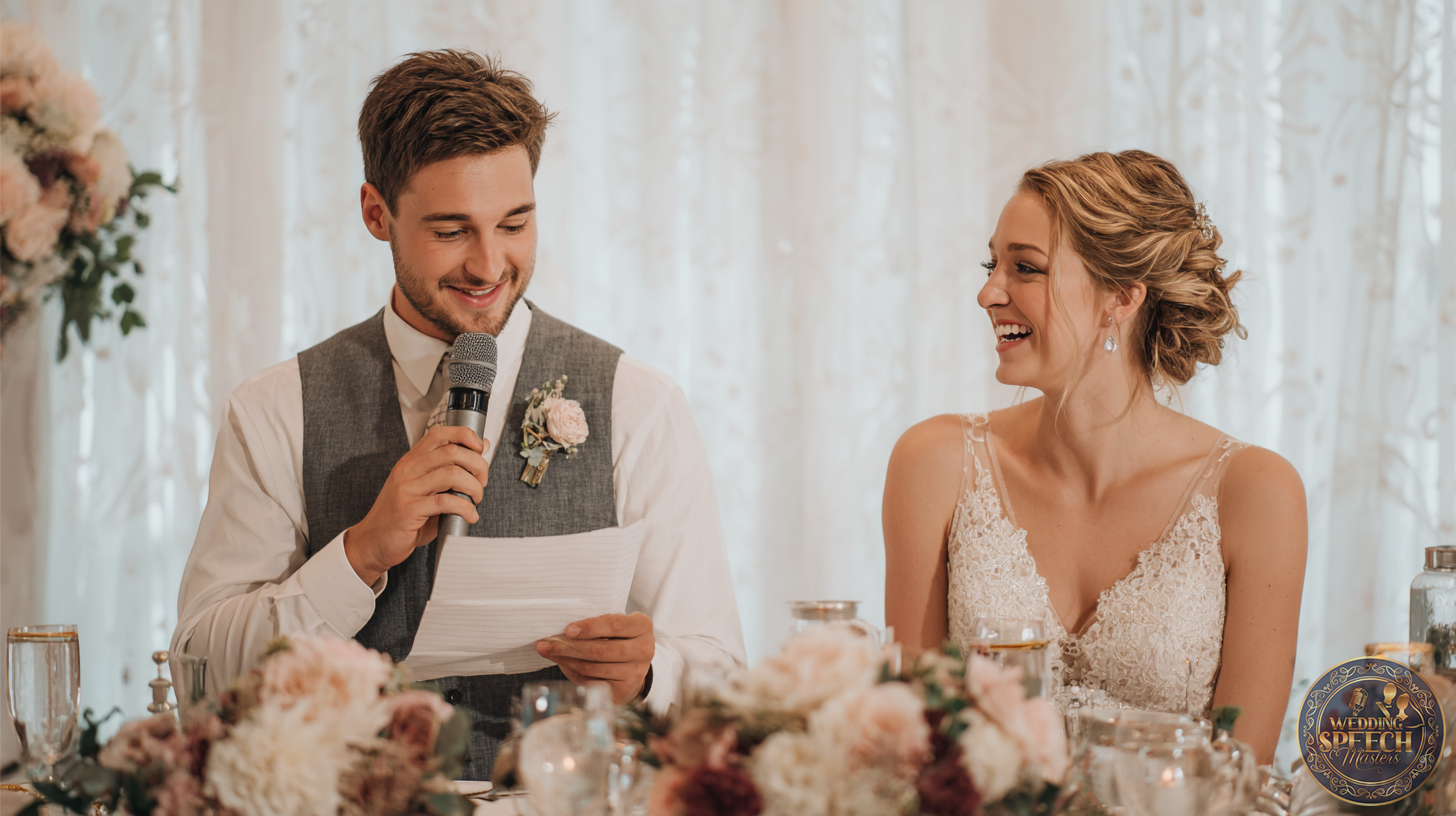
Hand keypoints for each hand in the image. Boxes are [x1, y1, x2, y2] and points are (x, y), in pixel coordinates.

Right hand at [343, 425, 488, 585]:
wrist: (372, 542)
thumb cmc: (402, 518)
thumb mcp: (424, 490)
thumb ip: (449, 472)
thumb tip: (480, 449)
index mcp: (410, 462)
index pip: (438, 434)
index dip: (464, 435)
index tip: (479, 448)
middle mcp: (407, 470)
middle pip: (452, 452)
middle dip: (477, 466)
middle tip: (481, 482)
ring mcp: (406, 489)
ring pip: (452, 474)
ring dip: (474, 487)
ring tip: (476, 499)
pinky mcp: (408, 510)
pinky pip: (446, 502)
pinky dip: (465, 508)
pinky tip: (469, 515)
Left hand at [535, 613, 654, 703]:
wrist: (632, 667)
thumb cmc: (617, 639)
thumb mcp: (613, 628)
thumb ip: (594, 627)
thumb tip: (558, 634)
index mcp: (642, 626)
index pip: (614, 624)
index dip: (589, 627)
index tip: (568, 630)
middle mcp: (644, 649)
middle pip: (601, 648)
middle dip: (569, 647)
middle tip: (545, 644)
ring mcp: (636, 672)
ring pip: (593, 667)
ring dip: (566, 660)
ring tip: (550, 653)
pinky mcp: (625, 690)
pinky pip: (592, 682)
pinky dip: (573, 673)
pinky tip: (564, 665)